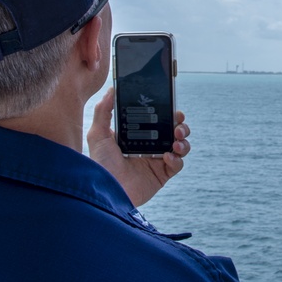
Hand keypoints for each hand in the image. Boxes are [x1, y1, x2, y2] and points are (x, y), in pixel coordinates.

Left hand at [87, 88, 190, 206]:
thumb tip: (111, 89)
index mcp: (138, 135)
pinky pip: (177, 164)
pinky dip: (177, 159)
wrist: (106, 192)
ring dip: (183, 140)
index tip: (170, 105)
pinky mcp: (162, 175)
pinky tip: (167, 157)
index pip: (158, 119)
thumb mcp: (98, 135)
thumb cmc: (100, 165)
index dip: (167, 111)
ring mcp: (157, 161)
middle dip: (180, 124)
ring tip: (176, 140)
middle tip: (177, 123)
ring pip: (181, 145)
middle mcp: (150, 146)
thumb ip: (103, 111)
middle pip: (174, 130)